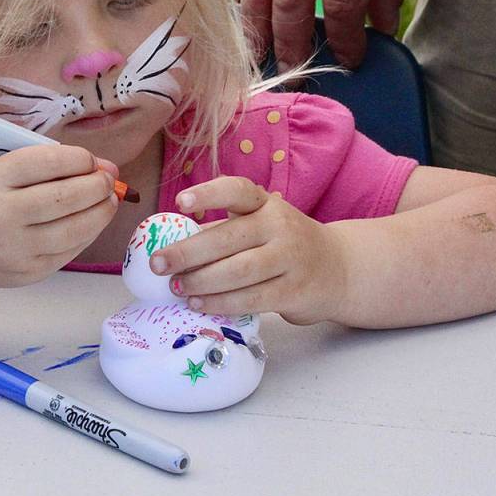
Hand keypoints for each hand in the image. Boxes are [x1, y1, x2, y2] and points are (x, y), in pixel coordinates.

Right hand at [0, 145, 118, 290]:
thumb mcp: (0, 171)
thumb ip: (47, 165)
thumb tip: (103, 168)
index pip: (48, 163)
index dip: (80, 160)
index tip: (92, 161)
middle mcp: (0, 216)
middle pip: (64, 198)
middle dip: (97, 186)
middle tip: (109, 179)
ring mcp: (14, 250)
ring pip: (73, 229)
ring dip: (101, 212)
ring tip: (109, 199)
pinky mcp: (27, 273)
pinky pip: (69, 251)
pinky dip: (88, 233)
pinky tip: (93, 221)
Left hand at [148, 177, 348, 324]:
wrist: (337, 268)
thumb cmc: (282, 244)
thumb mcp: (260, 225)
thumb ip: (223, 231)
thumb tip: (171, 245)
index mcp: (265, 203)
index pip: (237, 190)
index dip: (208, 194)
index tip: (180, 202)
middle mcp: (280, 225)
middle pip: (229, 238)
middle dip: (188, 253)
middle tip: (158, 264)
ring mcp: (290, 258)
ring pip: (239, 272)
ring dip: (202, 282)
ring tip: (177, 288)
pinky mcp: (294, 291)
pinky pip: (252, 299)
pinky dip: (221, 303)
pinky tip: (199, 304)